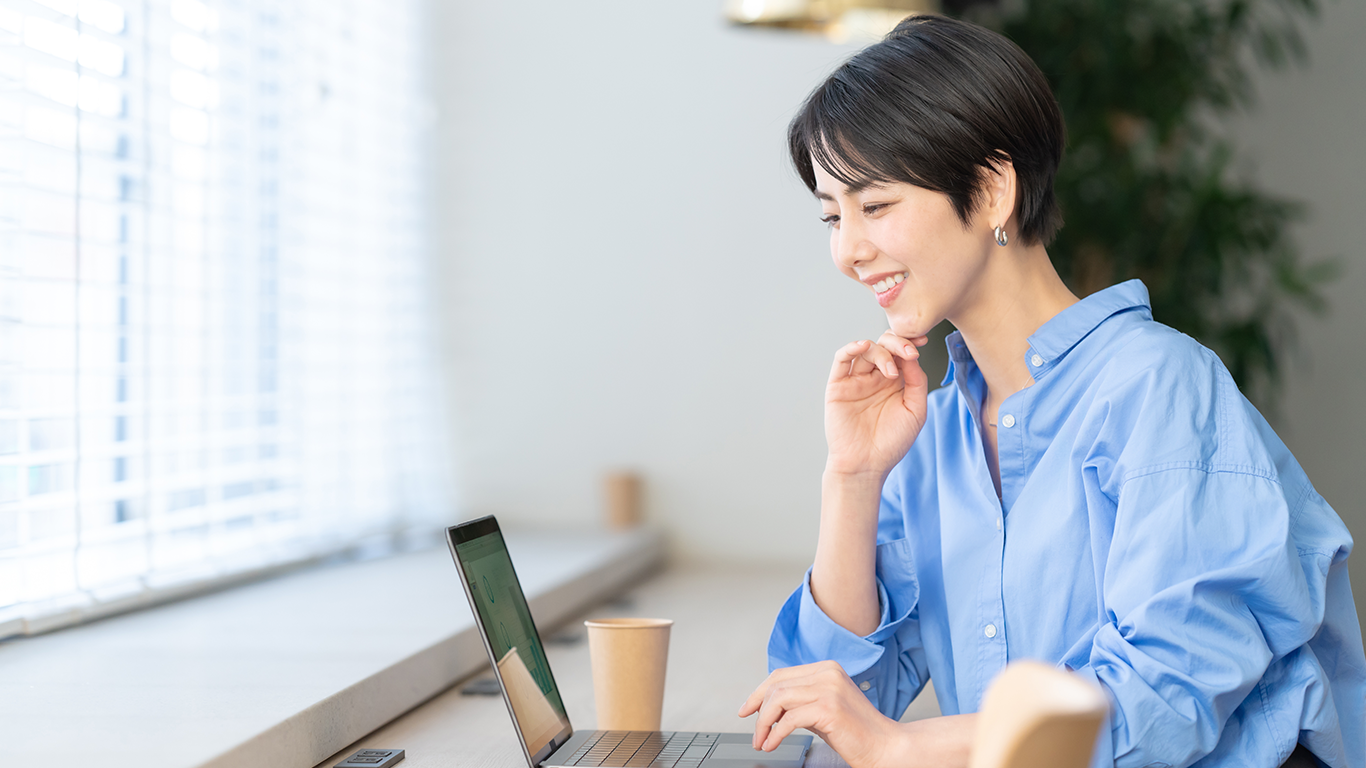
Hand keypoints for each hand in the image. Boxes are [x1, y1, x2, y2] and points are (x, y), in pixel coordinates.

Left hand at [738, 661, 905, 767]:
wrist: (885, 747)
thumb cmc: (856, 732)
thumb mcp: (822, 709)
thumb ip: (799, 701)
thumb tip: (767, 706)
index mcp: (827, 668)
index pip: (781, 674)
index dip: (759, 692)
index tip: (747, 709)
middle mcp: (828, 673)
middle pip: (776, 685)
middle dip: (758, 709)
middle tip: (753, 731)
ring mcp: (829, 688)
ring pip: (779, 699)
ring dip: (764, 723)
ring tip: (761, 741)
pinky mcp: (829, 708)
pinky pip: (790, 718)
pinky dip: (775, 733)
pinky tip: (773, 744)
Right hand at [824, 331, 929, 478]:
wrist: (867, 464)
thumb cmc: (892, 442)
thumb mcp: (916, 411)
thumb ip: (917, 382)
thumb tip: (912, 357)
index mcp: (895, 382)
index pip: (901, 353)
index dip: (911, 343)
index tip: (922, 341)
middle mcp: (875, 378)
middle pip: (884, 345)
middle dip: (898, 343)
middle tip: (909, 353)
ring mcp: (856, 381)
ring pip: (866, 350)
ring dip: (881, 353)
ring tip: (891, 372)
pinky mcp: (838, 386)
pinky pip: (841, 360)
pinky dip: (851, 348)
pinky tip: (863, 347)